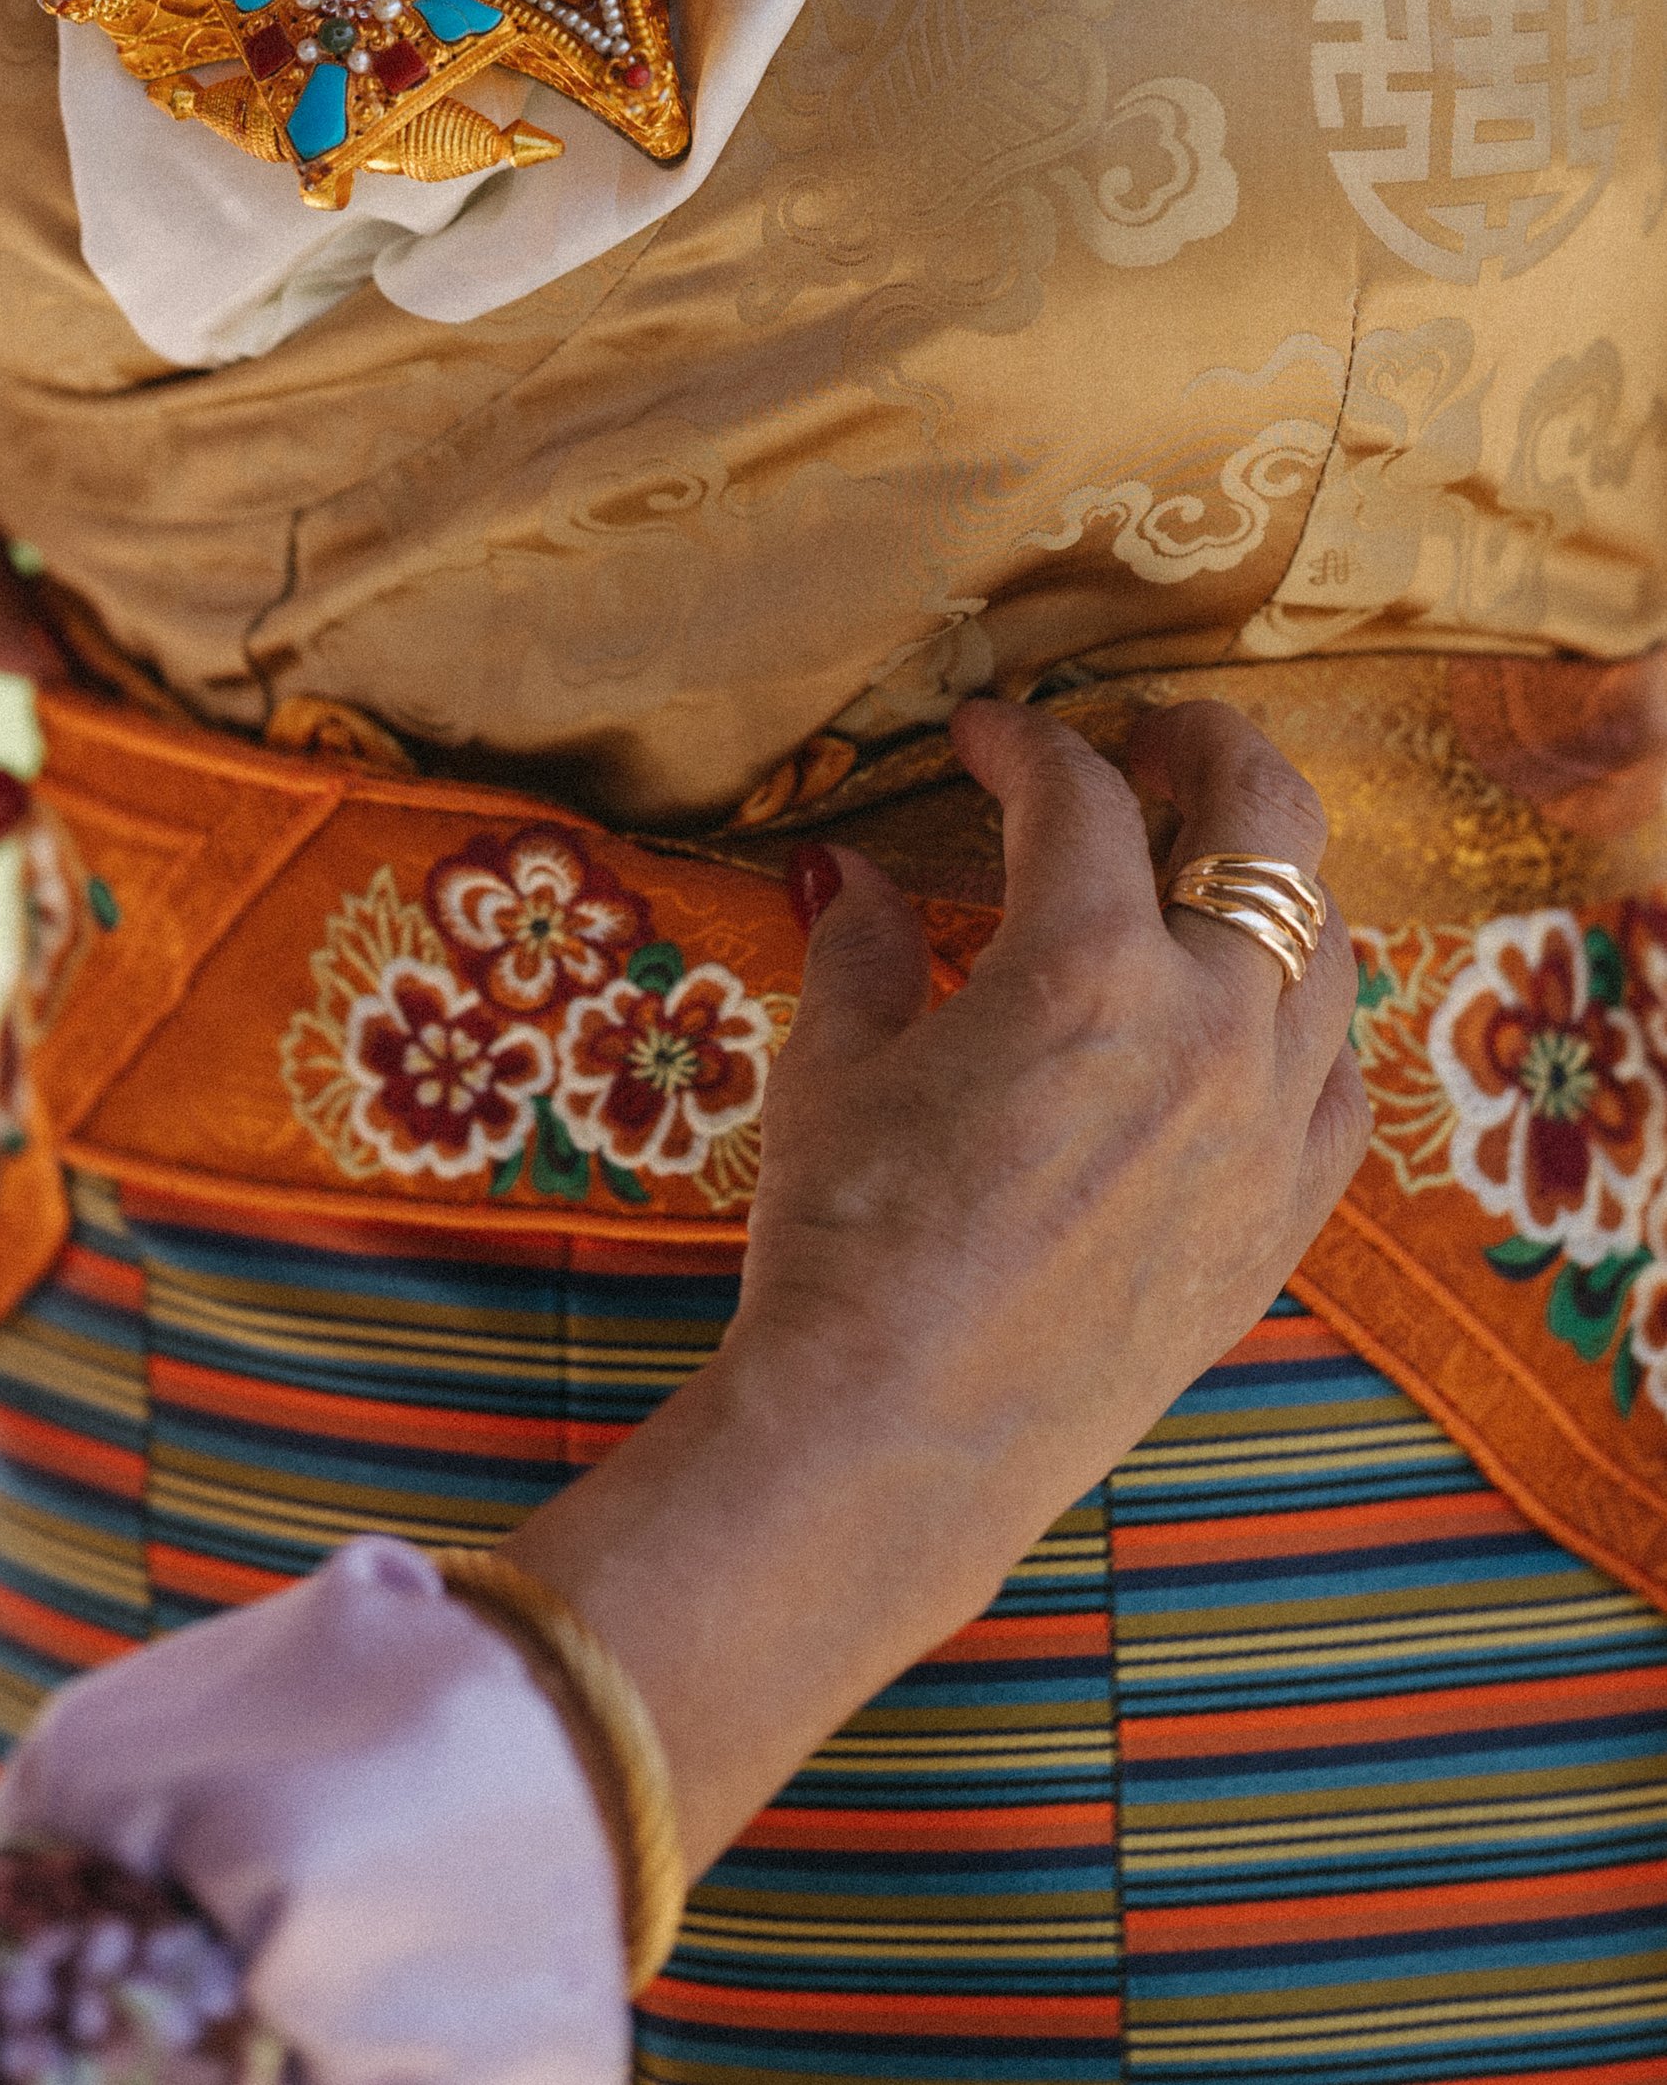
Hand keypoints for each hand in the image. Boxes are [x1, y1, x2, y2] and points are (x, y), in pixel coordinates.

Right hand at [503, 698, 1364, 1872]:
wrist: (897, 1439)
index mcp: (1087, 967)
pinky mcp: (1282, 1217)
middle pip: (1266, 820)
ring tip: (1201, 867)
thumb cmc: (843, 1246)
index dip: (1021, 743)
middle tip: (1148, 738)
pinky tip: (1245, 1016)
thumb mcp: (836, 1069)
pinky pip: (1339, 1079)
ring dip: (1268, 878)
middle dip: (1205, 747)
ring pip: (1327, 942)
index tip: (980, 737)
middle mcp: (1209, 1028)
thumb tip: (851, 875)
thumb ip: (867, 948)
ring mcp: (1266, 1127)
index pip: (1076, 794)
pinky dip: (1303, 1018)